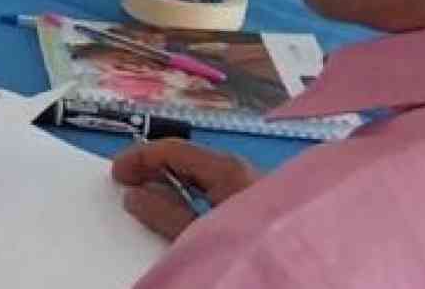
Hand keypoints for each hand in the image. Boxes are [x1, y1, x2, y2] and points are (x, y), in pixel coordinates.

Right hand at [110, 139, 257, 239]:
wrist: (307, 276)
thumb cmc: (253, 249)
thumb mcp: (200, 237)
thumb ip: (166, 215)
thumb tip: (136, 195)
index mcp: (227, 170)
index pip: (174, 149)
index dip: (140, 158)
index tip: (116, 175)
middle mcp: (243, 171)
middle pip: (190, 160)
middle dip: (156, 170)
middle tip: (130, 187)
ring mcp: (255, 188)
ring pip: (206, 177)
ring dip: (176, 185)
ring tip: (153, 204)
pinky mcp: (262, 207)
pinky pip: (220, 191)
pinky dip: (196, 197)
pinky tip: (188, 216)